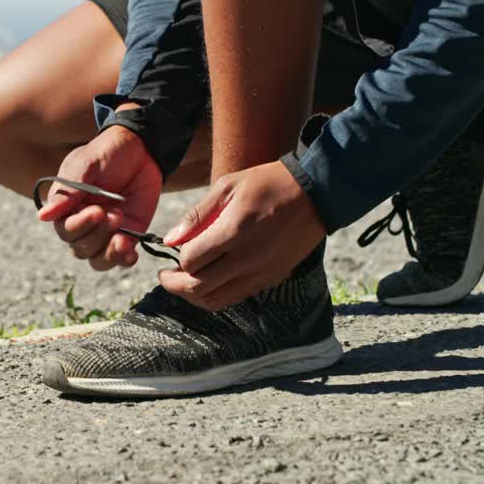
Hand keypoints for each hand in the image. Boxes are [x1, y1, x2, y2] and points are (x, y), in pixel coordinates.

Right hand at [36, 123, 161, 270]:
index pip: (65, 230)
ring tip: (123, 239)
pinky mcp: (126, 236)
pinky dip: (124, 260)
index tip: (98, 211)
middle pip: (80, 248)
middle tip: (116, 215)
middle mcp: (82, 224)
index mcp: (66, 207)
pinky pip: (120, 259)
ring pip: (97, 260)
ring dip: (109, 254)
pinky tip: (130, 254)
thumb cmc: (106, 153)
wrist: (139, 149)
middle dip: (98, 235)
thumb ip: (68, 192)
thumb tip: (42, 216)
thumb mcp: (86, 166)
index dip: (80, 225)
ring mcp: (104, 233)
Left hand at [158, 160, 324, 310]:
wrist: (316, 193)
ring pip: (216, 300)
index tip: (172, 252)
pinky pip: (236, 297)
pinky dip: (217, 295)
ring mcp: (261, 272)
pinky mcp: (272, 279)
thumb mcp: (228, 186)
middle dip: (176, 284)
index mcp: (234, 232)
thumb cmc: (268, 183)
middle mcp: (247, 259)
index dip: (177, 259)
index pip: (191, 261)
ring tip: (184, 283)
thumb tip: (170, 240)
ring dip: (194, 296)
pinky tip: (210, 282)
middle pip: (199, 287)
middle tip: (166, 276)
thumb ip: (197, 216)